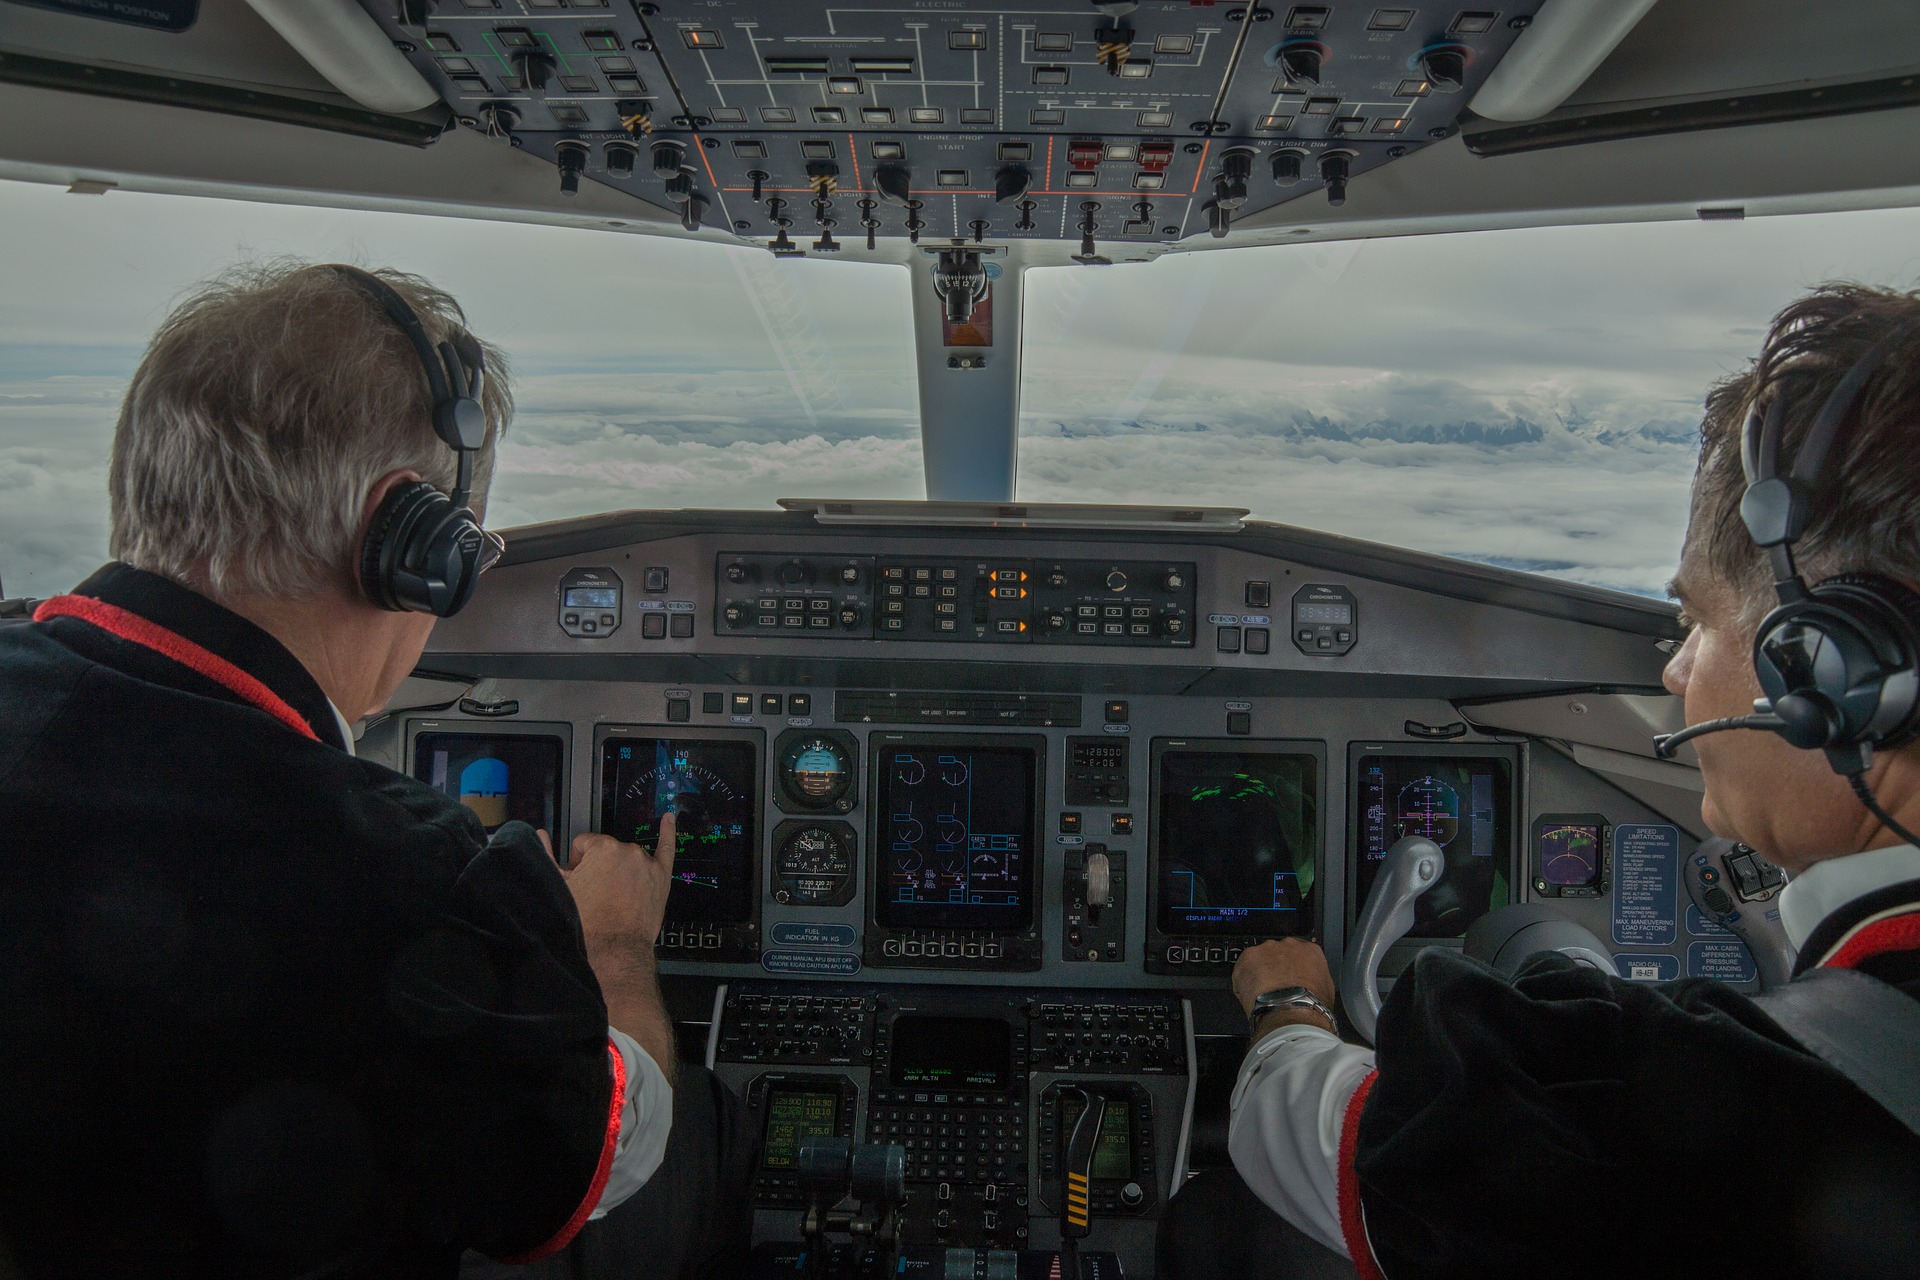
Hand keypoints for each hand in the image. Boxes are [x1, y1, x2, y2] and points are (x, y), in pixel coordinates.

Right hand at [540, 825, 679, 1081]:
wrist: (613, 952)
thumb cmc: (586, 921)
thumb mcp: (558, 887)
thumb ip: (546, 856)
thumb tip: (538, 835)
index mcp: (603, 847)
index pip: (583, 845)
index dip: (577, 864)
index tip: (579, 883)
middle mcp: (629, 850)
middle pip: (606, 851)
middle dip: (599, 868)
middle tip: (594, 895)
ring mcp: (648, 863)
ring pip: (628, 858)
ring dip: (620, 870)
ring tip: (613, 897)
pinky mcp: (662, 878)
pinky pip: (667, 849)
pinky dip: (667, 833)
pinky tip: (668, 818)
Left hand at [1231, 938, 1336, 1018]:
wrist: (1292, 1011)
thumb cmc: (1311, 1005)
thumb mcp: (1326, 990)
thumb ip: (1316, 977)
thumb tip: (1311, 982)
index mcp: (1310, 951)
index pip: (1300, 953)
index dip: (1292, 967)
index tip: (1289, 977)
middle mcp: (1289, 944)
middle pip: (1278, 953)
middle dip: (1275, 967)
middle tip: (1275, 986)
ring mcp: (1267, 949)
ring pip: (1260, 959)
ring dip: (1259, 972)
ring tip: (1262, 993)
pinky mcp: (1248, 957)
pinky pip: (1243, 968)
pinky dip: (1244, 980)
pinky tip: (1252, 995)